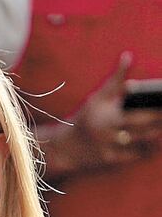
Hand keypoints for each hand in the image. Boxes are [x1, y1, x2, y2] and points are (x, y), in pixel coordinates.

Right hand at [40, 53, 161, 180]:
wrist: (65, 146)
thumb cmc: (86, 117)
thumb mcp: (97, 97)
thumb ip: (116, 79)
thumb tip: (128, 56)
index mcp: (106, 114)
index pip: (137, 111)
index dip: (154, 110)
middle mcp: (108, 132)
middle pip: (144, 127)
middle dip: (159, 120)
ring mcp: (110, 147)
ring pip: (142, 142)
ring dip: (156, 134)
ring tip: (160, 127)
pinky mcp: (111, 160)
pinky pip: (136, 155)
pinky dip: (148, 149)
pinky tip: (155, 143)